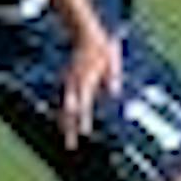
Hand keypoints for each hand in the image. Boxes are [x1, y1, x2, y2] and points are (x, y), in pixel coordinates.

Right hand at [61, 27, 122, 149]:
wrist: (86, 34)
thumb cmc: (102, 48)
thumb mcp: (112, 59)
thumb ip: (113, 76)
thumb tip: (115, 94)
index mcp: (85, 79)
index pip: (83, 103)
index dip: (83, 119)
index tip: (84, 132)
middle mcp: (74, 83)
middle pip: (69, 110)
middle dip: (69, 128)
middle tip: (71, 146)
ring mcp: (70, 83)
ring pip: (66, 108)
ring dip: (66, 124)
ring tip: (69, 141)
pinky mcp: (70, 82)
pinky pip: (68, 101)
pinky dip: (67, 114)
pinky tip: (68, 125)